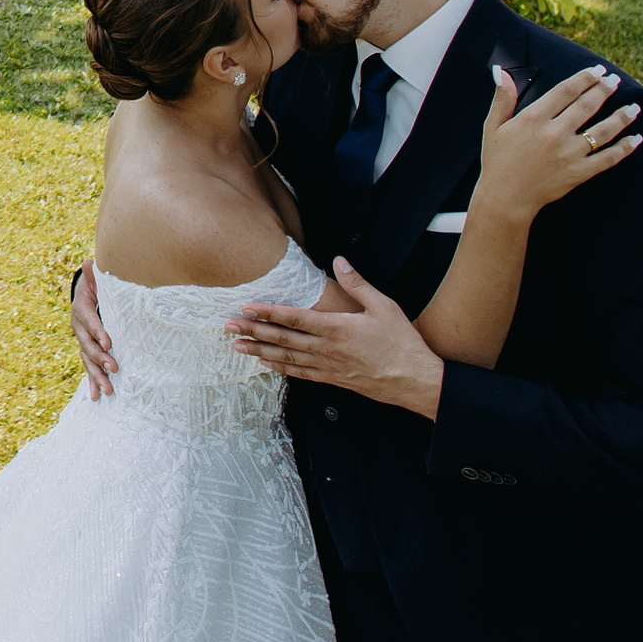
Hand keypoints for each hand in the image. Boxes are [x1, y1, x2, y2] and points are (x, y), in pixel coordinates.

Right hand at [71, 258, 116, 397]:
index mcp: (81, 309)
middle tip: (114, 367)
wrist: (87, 294)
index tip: (109, 343)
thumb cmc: (97, 285)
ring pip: (87, 360)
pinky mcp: (88, 350)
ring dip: (97, 376)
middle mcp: (79, 328)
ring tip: (108, 389)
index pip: (88, 320)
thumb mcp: (96, 278)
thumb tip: (90, 263)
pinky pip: (88, 367)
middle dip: (100, 358)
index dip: (97, 331)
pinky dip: (91, 382)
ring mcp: (82, 341)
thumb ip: (95, 274)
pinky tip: (96, 397)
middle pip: (87, 344)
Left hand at [228, 259, 444, 419]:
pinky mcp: (333, 379)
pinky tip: (266, 364)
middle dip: (253, 330)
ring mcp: (328, 367)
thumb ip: (358, 284)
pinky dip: (281, 368)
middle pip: (283, 338)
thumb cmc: (402, 343)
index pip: (295, 318)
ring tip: (237, 345)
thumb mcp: (384, 306)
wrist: (414, 380)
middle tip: (227, 326)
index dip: (268, 312)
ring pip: (287, 358)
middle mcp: (327, 349)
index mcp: (337, 328)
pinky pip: (300, 374)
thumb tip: (339, 261)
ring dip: (260, 350)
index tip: (247, 306)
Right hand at [473, 64, 642, 220]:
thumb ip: (503, 98)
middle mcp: (554, 133)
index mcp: (534, 118)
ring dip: (621, 116)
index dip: (584, 78)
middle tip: (616, 80)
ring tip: (634, 107)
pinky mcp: (579, 173)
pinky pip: (607, 158)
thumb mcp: (494, 125)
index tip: (597, 70)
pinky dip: (624, 149)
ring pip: (602, 130)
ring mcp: (569, 154)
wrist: (505, 198)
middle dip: (604, 90)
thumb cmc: (498, 160)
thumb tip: (500, 71)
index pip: (566, 91)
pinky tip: (635, 139)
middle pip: (587, 105)